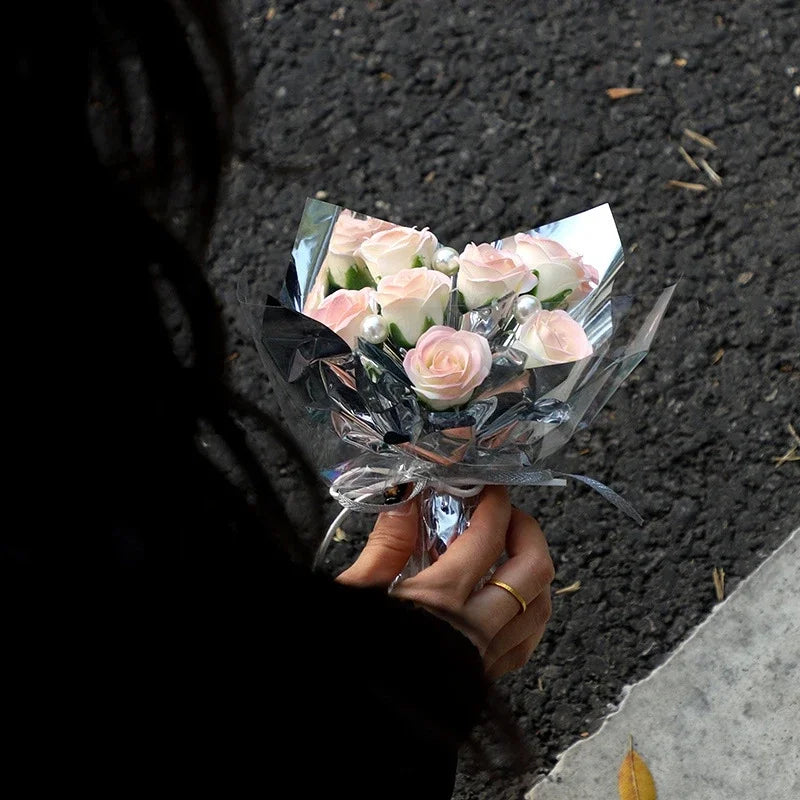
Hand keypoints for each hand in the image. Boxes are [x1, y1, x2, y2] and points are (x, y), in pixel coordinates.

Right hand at [336, 487, 553, 679]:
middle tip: (508, 516)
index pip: (488, 538)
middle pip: (533, 570)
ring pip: (541, 607)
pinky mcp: (486, 680)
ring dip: (534, 572)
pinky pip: (527, 641)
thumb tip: (406, 498)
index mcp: (440, 600)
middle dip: (528, 531)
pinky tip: (508, 599)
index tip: (490, 489)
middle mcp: (475, 628)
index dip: (496, 505)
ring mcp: (486, 658)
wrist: (353, 720)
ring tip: (511, 553)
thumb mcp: (357, 593)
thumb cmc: (347, 656)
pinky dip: (528, 611)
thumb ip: (386, 544)